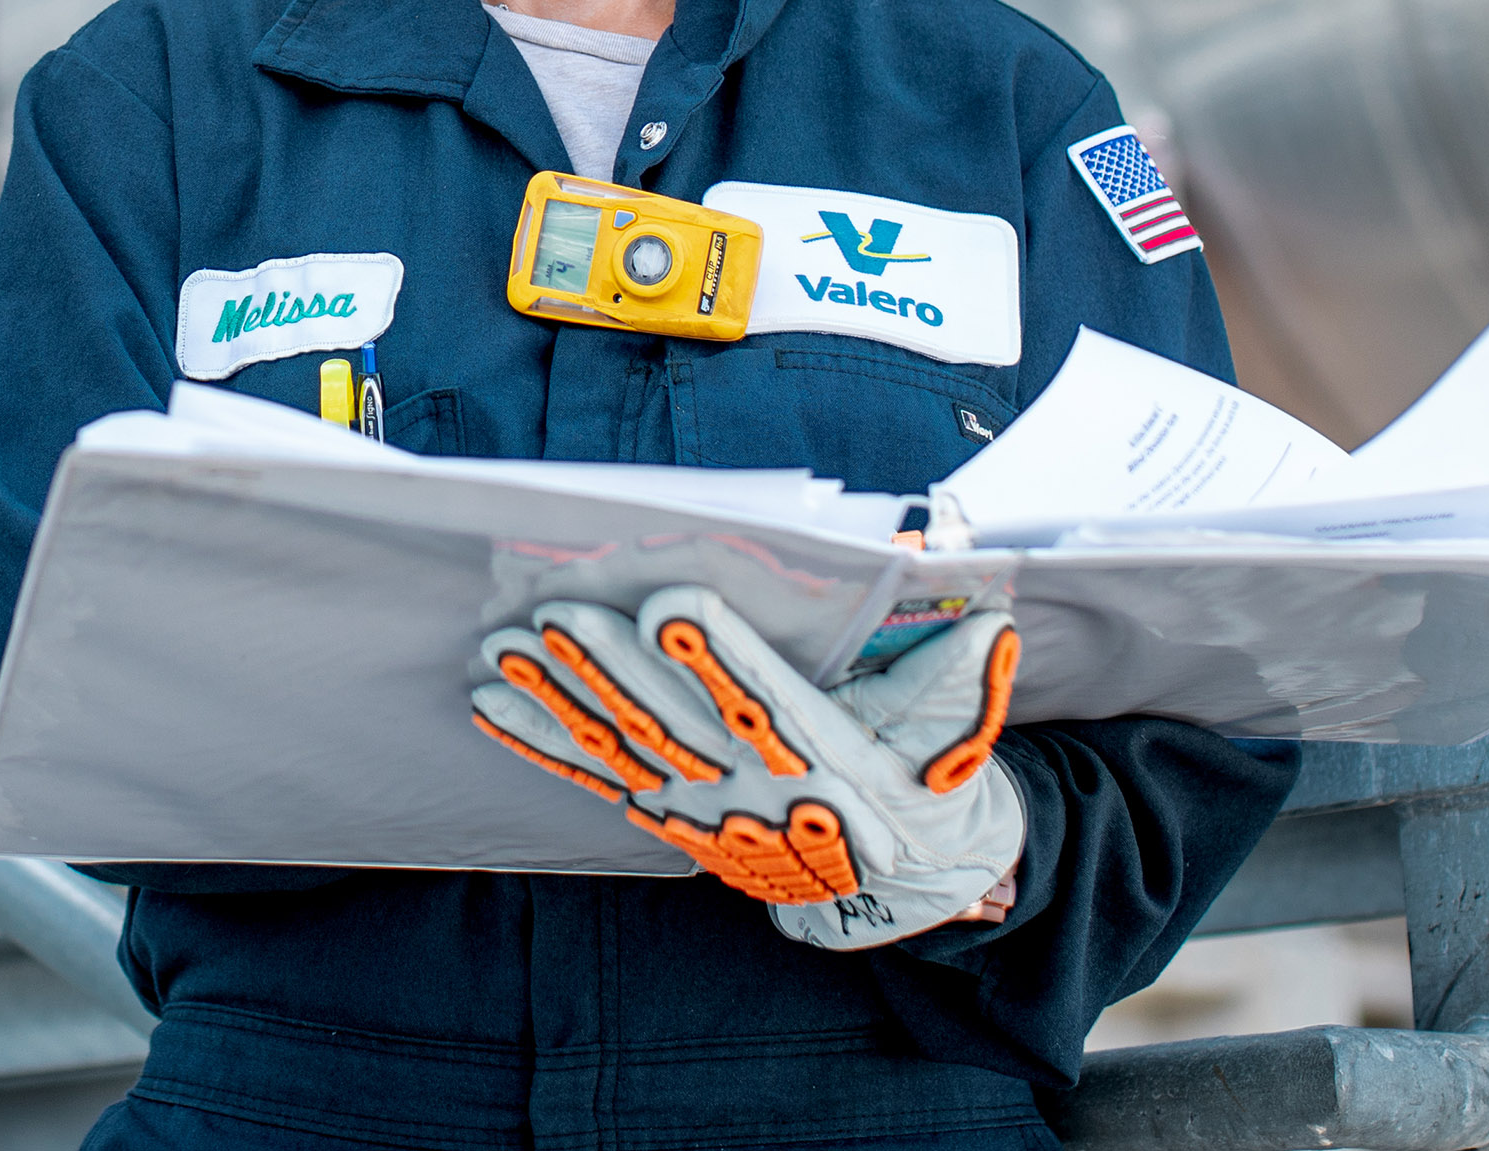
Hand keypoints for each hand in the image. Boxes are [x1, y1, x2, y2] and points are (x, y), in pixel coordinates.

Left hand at [472, 586, 1023, 949]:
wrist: (904, 879)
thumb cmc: (929, 781)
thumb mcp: (959, 735)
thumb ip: (962, 678)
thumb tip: (992, 625)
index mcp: (831, 767)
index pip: (769, 708)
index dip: (720, 660)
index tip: (674, 609)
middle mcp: (757, 794)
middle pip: (679, 726)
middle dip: (615, 669)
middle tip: (561, 613)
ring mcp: (708, 810)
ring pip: (626, 748)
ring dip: (562, 699)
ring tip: (509, 647)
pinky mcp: (675, 814)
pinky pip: (600, 776)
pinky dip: (546, 743)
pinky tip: (496, 704)